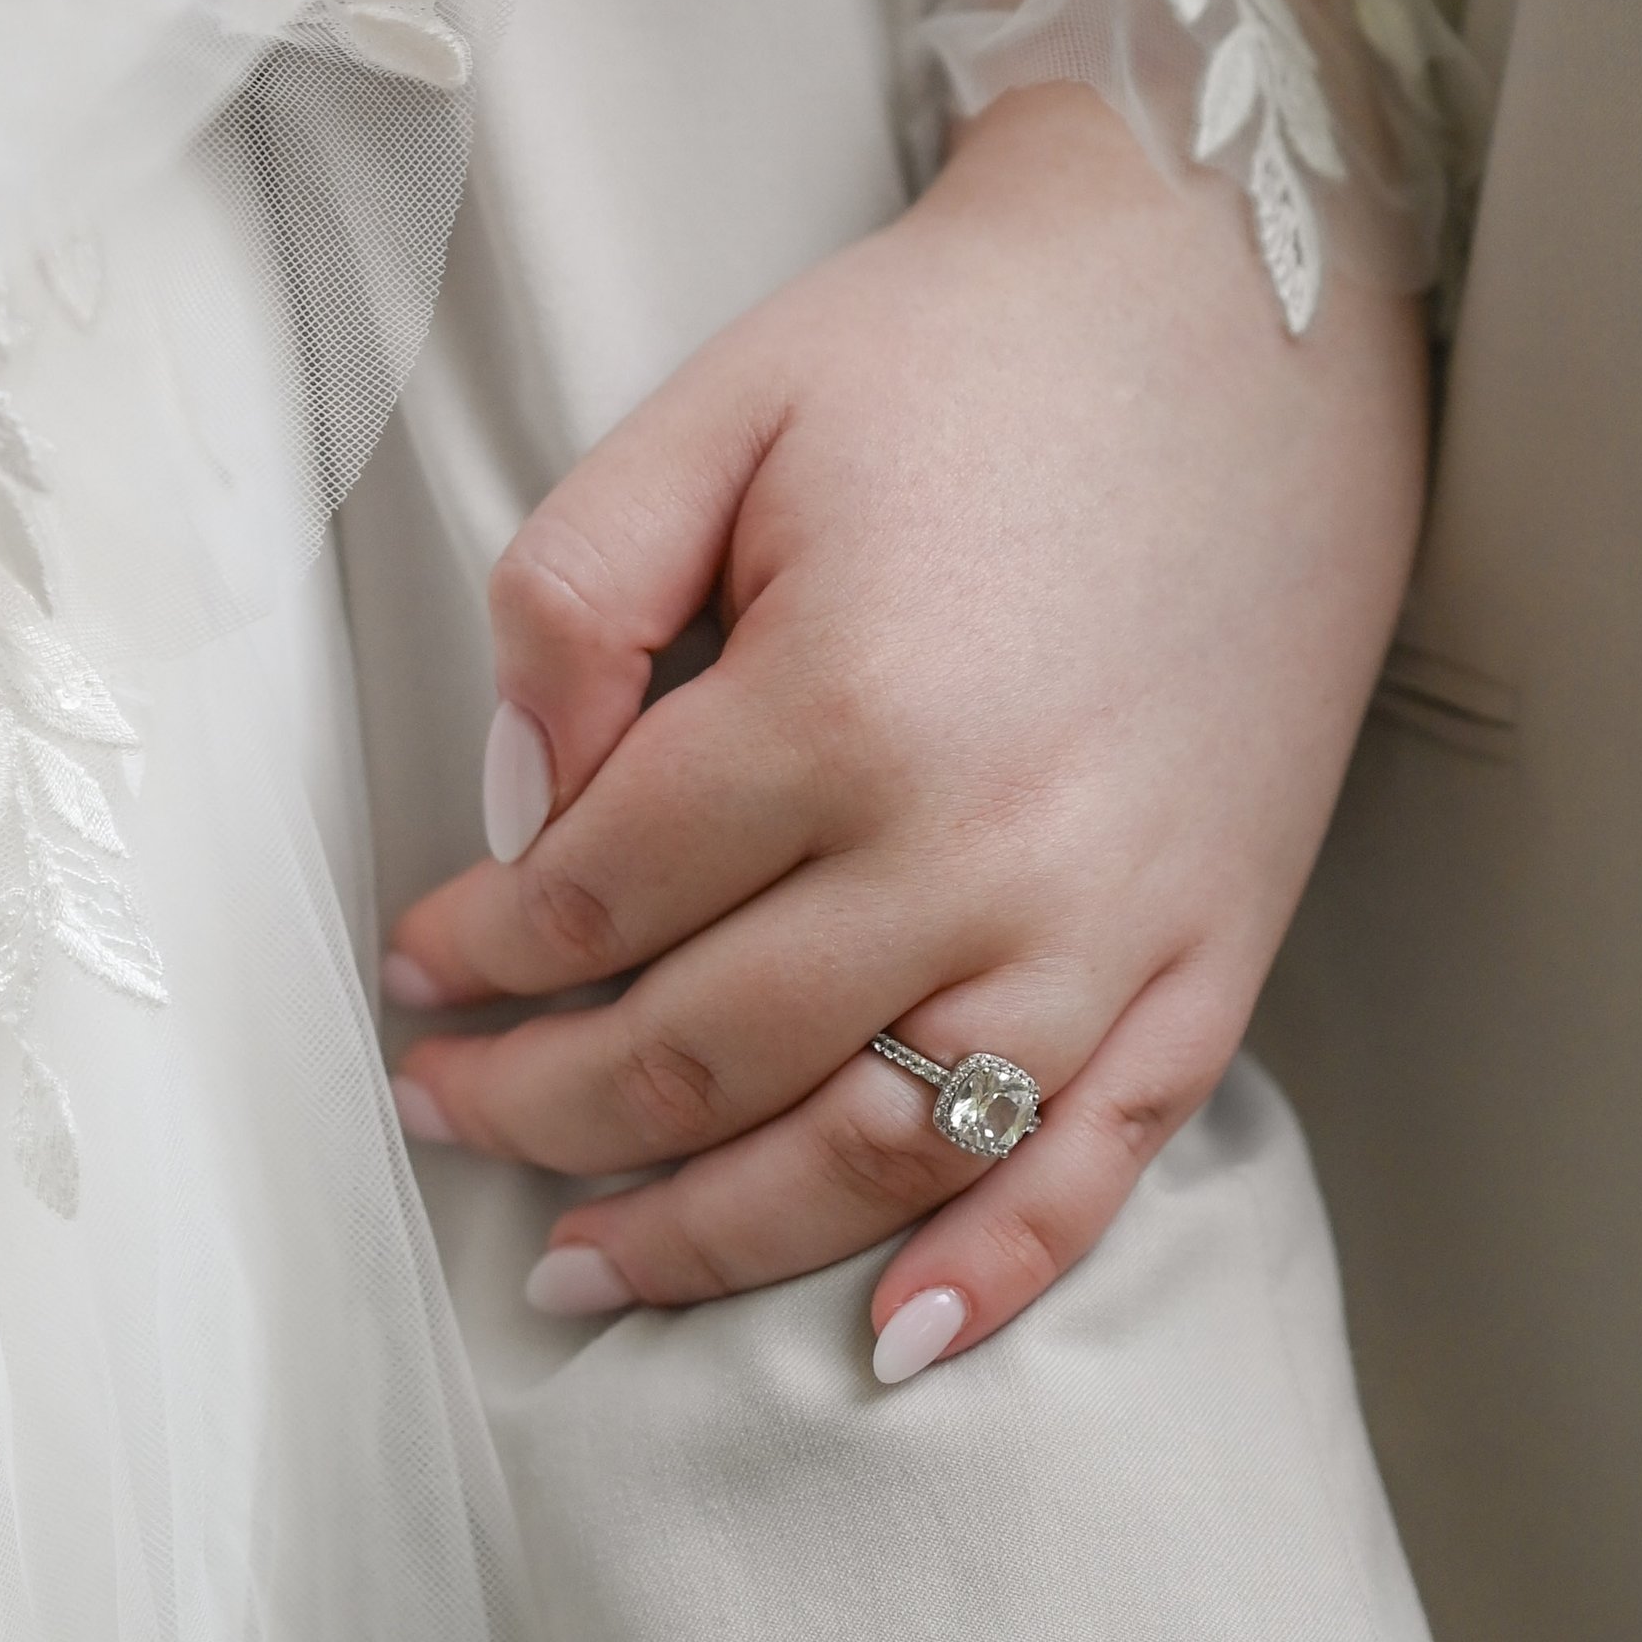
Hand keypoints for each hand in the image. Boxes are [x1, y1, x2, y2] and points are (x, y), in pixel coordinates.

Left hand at [383, 83, 1424, 1376]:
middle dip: (542, 1107)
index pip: (598, 896)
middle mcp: (982, 846)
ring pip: (876, 1155)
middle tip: (444, 1110)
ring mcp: (1113, 917)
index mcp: (842, 702)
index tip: (413, 962)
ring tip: (582, 1259)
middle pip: (707, 1054)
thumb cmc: (961, 352)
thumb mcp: (721, 408)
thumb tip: (514, 808)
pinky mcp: (1214, 943)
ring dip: (709, 1234)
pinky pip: (1099, 1161)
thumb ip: (576, 598)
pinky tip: (890, 1337)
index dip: (478, 948)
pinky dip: (994, 1271)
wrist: (1229, 304)